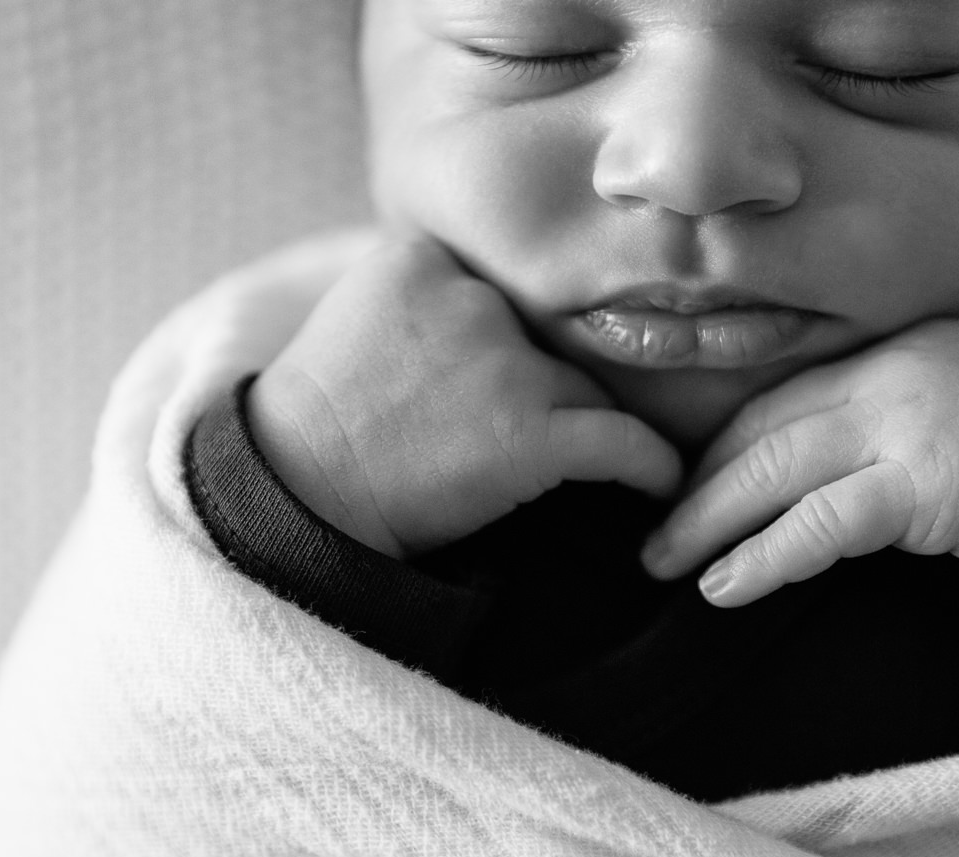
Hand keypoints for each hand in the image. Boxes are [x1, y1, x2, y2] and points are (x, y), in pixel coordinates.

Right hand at [249, 236, 682, 557]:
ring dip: (587, 420)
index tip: (507, 370)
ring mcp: (505, 365)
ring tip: (611, 451)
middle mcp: (472, 298)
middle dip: (546, 378)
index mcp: (423, 256)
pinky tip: (661, 480)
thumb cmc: (317, 420)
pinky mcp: (532, 433)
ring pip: (585, 383)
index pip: (506, 282)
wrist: (297, 498)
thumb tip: (498, 298)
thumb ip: (427, 291)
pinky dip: (651, 463)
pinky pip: (624, 440)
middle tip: (539, 419)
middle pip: (548, 334)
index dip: (513, 331)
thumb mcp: (355, 315)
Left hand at [642, 320, 958, 655]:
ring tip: (665, 567)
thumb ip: (892, 422)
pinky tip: (724, 586)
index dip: (719, 448)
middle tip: (649, 536)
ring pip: (772, 471)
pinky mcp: (926, 481)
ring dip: (707, 523)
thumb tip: (826, 476)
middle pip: (758, 431)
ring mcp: (905, 422)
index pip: (778, 399)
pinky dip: (761, 556)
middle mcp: (887, 376)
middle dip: (693, 487)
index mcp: (891, 354)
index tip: (679, 488)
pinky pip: (819, 523)